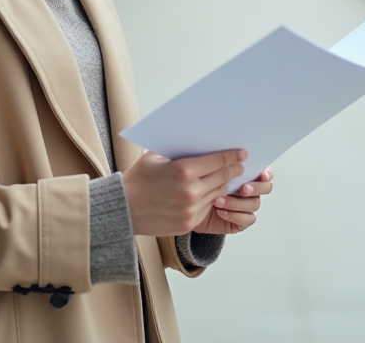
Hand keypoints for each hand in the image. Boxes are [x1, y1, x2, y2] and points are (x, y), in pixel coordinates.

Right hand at [122, 149, 246, 236]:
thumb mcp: (156, 156)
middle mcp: (190, 191)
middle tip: (240, 164)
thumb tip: (200, 141)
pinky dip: (211, 199)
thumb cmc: (138, 179)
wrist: (123, 209)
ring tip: (228, 177)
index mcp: (183, 170)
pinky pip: (207, 208)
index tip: (241, 153)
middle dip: (233, 170)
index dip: (232, 156)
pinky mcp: (189, 223)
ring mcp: (191, 209)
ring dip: (224, 185)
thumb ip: (179, 150)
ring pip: (217, 194)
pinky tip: (213, 192)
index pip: (218, 161)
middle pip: (222, 178)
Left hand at [192, 167, 273, 234]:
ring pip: (254, 204)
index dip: (267, 174)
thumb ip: (223, 164)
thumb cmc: (200, 185)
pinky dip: (235, 215)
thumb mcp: (209, 171)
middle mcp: (251, 189)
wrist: (189, 207)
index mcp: (247, 174)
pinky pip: (247, 219)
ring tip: (218, 200)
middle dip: (256, 188)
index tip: (262, 175)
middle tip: (243, 189)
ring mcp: (247, 206)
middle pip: (266, 188)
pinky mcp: (242, 221)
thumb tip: (232, 156)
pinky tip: (221, 212)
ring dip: (237, 202)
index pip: (265, 172)